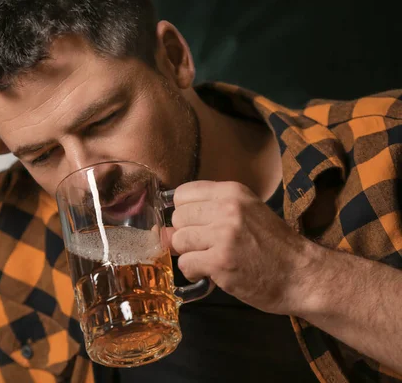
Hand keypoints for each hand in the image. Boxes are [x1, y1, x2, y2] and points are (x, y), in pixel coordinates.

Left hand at [169, 181, 320, 314]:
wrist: (303, 275)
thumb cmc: (273, 246)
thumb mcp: (246, 215)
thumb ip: (207, 215)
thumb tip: (163, 230)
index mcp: (233, 192)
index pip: (183, 194)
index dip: (184, 213)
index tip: (195, 226)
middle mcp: (228, 208)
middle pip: (178, 218)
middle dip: (186, 235)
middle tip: (205, 247)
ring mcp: (224, 235)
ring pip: (178, 240)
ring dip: (189, 255)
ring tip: (209, 260)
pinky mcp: (221, 261)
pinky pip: (186, 263)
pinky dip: (194, 272)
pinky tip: (211, 273)